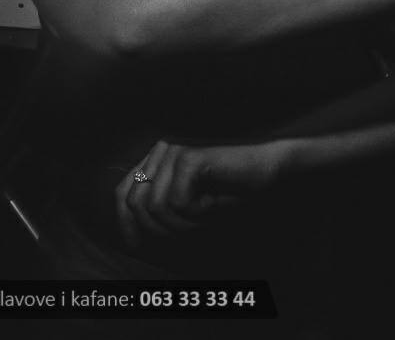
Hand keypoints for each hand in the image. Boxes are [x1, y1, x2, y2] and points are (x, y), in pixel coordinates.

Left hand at [115, 139, 289, 245]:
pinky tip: (214, 201)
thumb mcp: (190, 203)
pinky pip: (177, 202)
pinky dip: (197, 212)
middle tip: (192, 228)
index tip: (136, 246)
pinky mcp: (189, 157)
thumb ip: (161, 210)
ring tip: (206, 215)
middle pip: (135, 203)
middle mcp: (160, 148)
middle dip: (160, 228)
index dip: (126, 222)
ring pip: (155, 207)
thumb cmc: (232, 187)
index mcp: (157, 157)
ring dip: (182, 223)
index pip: (123, 191)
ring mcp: (174, 149)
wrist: (270, 168)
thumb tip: (131, 235)